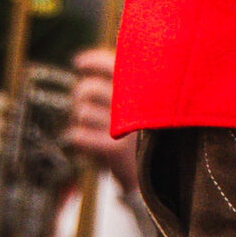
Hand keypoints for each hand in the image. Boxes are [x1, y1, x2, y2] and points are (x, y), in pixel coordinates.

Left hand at [66, 45, 137, 192]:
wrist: (159, 177)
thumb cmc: (142, 132)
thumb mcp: (140, 101)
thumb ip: (120, 80)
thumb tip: (82, 60)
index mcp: (142, 86)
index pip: (109, 64)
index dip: (91, 61)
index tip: (78, 63)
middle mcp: (135, 103)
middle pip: (86, 90)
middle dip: (79, 97)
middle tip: (82, 104)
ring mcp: (126, 127)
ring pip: (81, 113)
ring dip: (78, 120)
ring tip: (88, 126)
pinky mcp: (115, 151)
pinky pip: (79, 136)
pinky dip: (76, 138)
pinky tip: (83, 140)